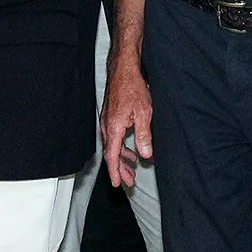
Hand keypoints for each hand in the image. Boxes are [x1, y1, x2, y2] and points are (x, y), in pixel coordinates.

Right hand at [101, 60, 153, 188]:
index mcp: (113, 127)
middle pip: (111, 153)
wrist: (123, 68)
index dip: (115, 172)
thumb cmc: (133, 86)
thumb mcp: (144, 112)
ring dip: (121, 158)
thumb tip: (145, 155)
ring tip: (132, 167)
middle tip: (129, 181)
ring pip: (112, 145)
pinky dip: (121, 146)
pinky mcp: (111, 115)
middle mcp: (107, 125)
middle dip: (120, 169)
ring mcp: (107, 120)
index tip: (118, 184)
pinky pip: (113, 136)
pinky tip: (130, 148)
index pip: (112, 156)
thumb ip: (143, 135)